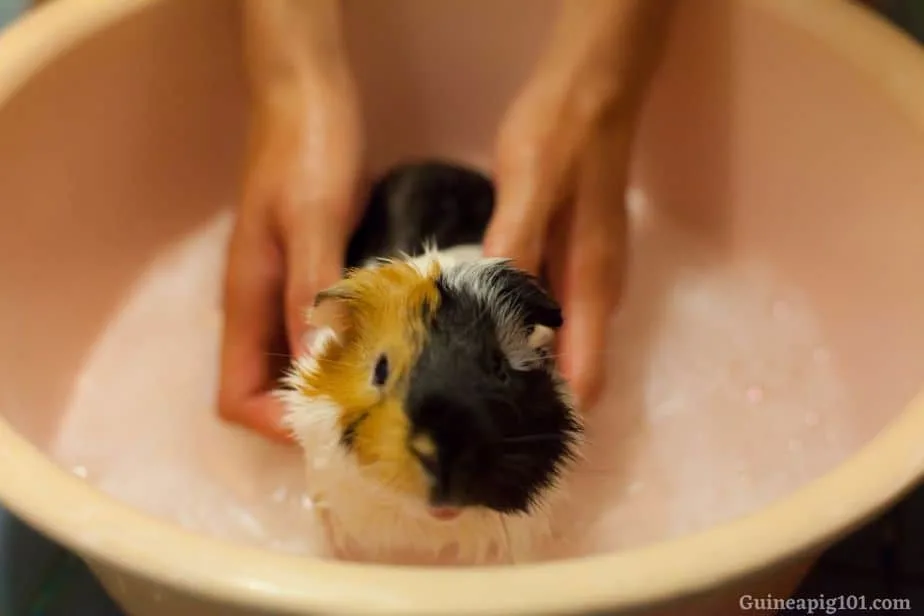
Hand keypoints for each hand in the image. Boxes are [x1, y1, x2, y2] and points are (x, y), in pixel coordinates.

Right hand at [218, 64, 362, 444]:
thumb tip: (313, 371)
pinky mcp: (317, 273)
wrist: (310, 95)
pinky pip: (327, 332)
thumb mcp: (312, 218)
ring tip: (394, 403)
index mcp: (247, 299)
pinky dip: (354, 352)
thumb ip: (310, 291)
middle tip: (378, 428)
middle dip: (313, 419)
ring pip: (300, 365)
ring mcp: (289, 290)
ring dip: (338, 389)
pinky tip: (398, 352)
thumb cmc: (307, 150)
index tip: (336, 429)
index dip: (276, 425)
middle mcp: (263, 306)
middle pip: (269, 390)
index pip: (237, 396)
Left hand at [483, 0, 672, 408]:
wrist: (593, 90)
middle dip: (526, 408)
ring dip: (519, 375)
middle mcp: (594, 295)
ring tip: (458, 396)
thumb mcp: (530, 185)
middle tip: (463, 429)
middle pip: (570, 374)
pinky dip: (516, 339)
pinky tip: (473, 339)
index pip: (584, 378)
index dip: (552, 422)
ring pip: (556, 349)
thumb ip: (516, 248)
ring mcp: (584, 280)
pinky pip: (546, 321)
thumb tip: (497, 320)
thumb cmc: (564, 135)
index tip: (502, 448)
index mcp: (590, 286)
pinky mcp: (568, 263)